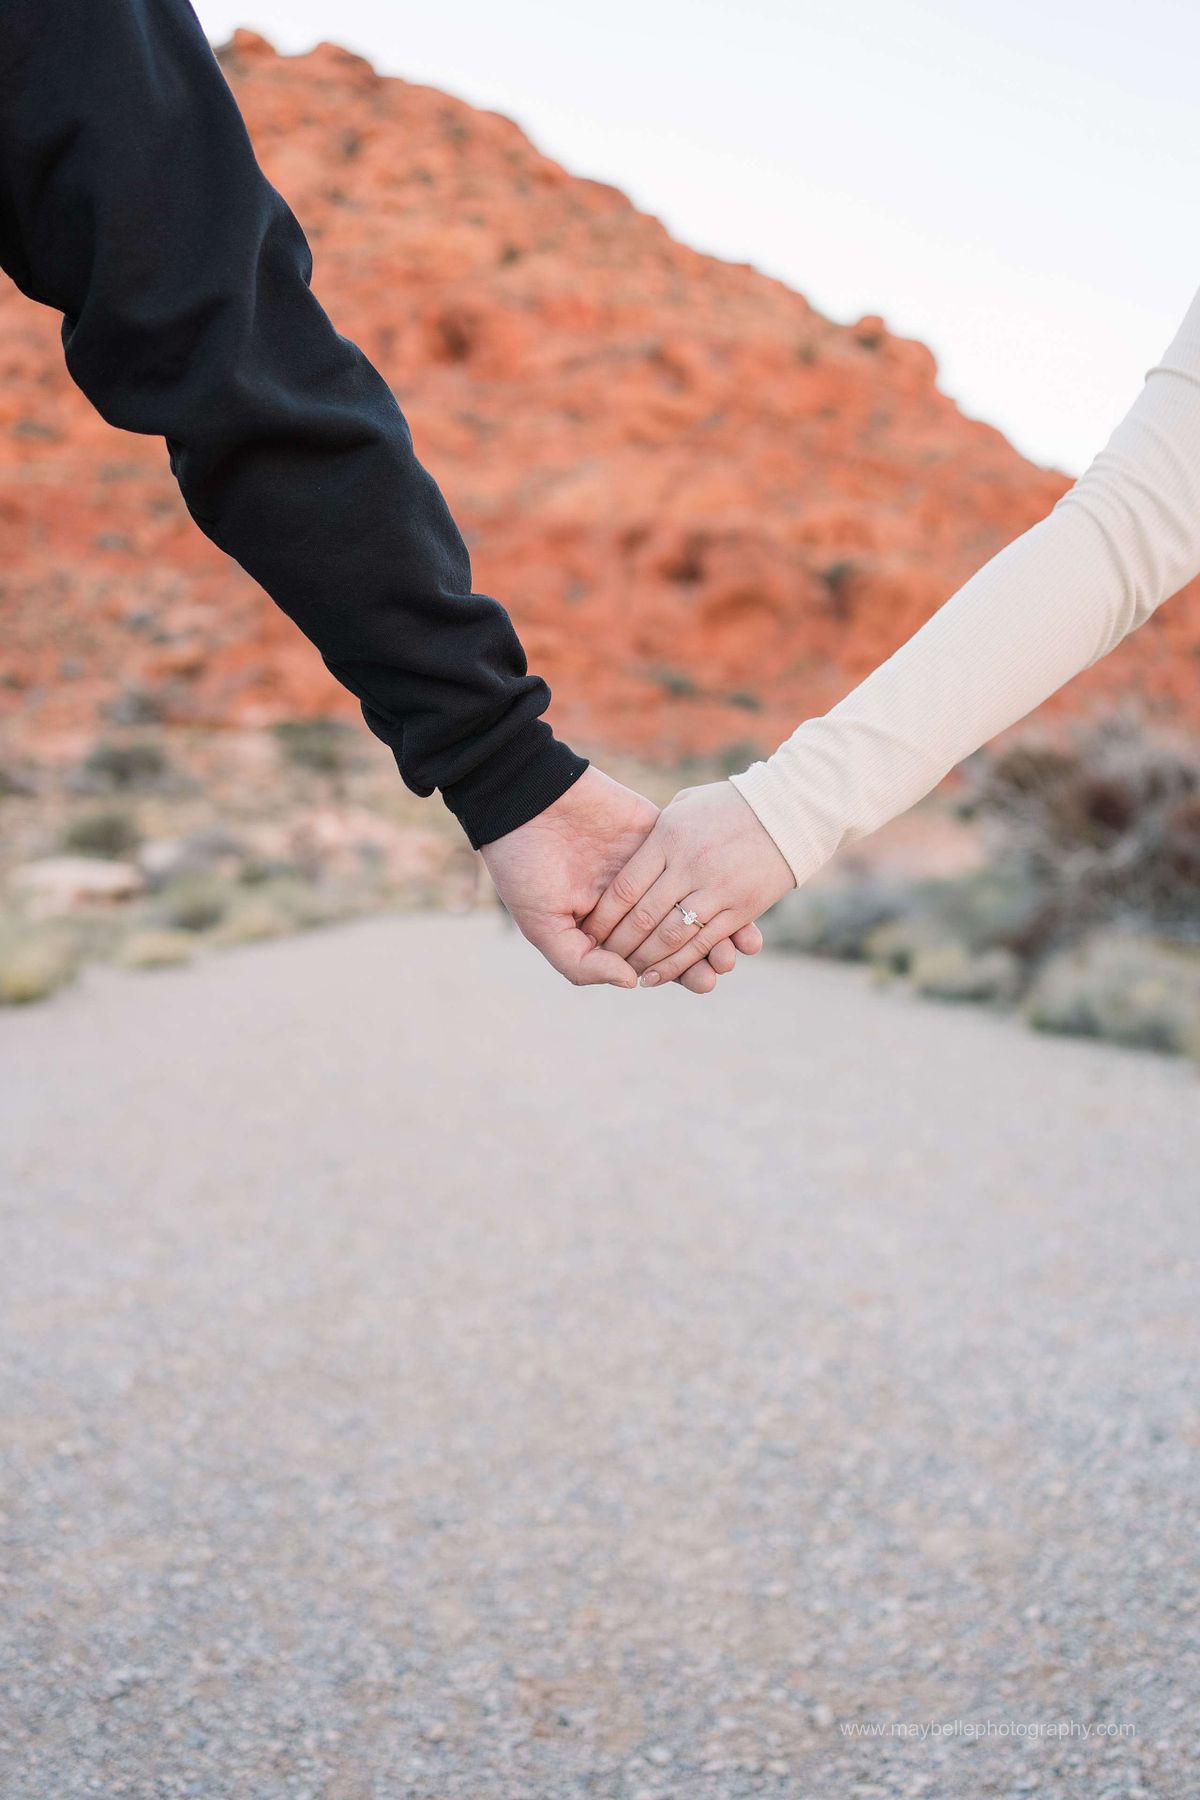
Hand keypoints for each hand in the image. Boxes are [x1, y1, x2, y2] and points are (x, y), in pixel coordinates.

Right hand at [481, 766, 762, 992]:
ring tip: (737, 944)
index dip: (678, 972)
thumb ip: (582, 963)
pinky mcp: (660, 836)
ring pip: (693, 903)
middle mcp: (631, 903)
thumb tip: (632, 981)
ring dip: (719, 924)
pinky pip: (696, 864)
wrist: (525, 799)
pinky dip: (717, 882)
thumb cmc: (524, 867)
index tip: (703, 982)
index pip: (650, 958)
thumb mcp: (543, 925)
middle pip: (678, 936)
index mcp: (604, 928)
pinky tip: (738, 897)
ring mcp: (649, 869)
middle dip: (705, 955)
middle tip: (722, 967)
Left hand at [580, 780, 793, 985]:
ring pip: (670, 937)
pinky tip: (656, 977)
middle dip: (618, 945)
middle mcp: (689, 866)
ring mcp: (717, 889)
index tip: (589, 932)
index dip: (604, 916)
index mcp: (668, 838)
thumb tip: (627, 859)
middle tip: (604, 959)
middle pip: (643, 917)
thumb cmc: (729, 805)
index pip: (625, 887)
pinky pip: (703, 943)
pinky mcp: (742, 908)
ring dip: (645, 961)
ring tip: (628, 973)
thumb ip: (656, 834)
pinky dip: (677, 965)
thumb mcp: (684, 807)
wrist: (789, 808)